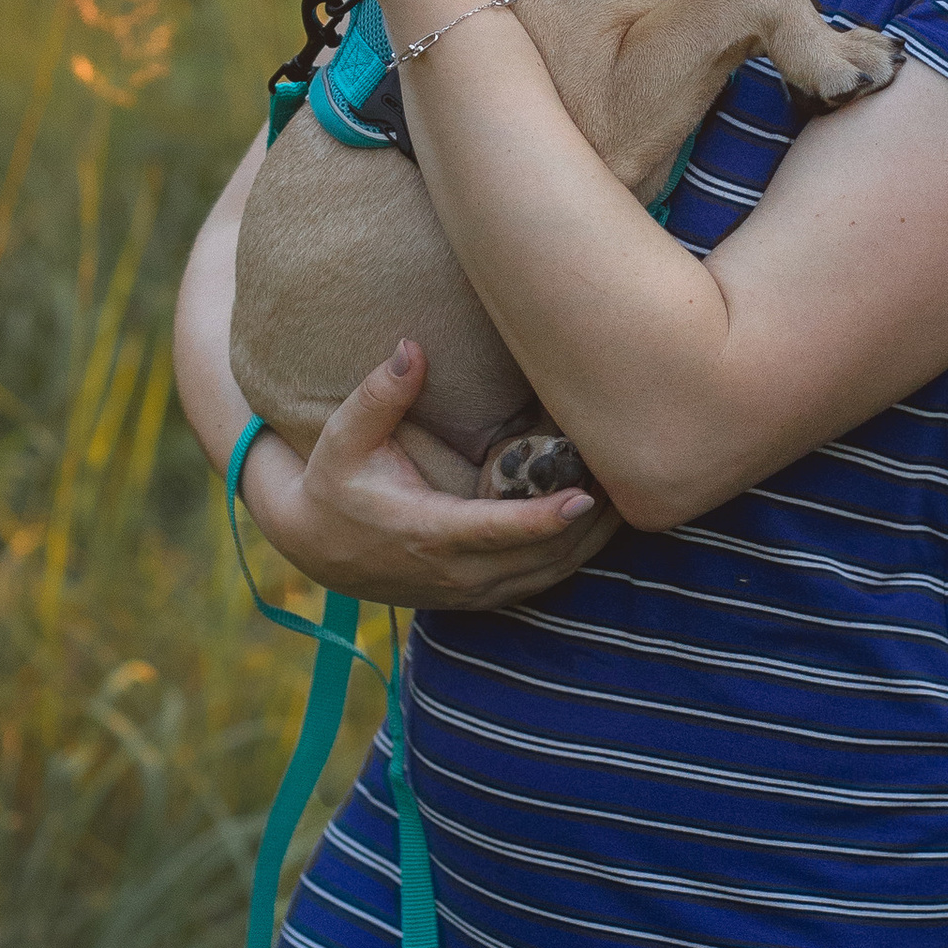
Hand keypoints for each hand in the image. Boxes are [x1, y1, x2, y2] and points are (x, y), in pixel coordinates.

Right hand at [245, 338, 622, 611]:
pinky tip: (599, 522)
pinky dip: (573, 558)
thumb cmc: (335, 482)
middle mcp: (453, 572)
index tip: (586, 496)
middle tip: (629, 477)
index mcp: (426, 533)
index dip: (544, 519)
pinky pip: (539, 584)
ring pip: (548, 577)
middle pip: (540, 559)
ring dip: (590, 544)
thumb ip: (379, 394)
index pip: (497, 531)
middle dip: (589, 527)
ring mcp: (468, 592)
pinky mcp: (477, 598)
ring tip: (627, 496)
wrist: (318, 546)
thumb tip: (412, 349)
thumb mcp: (344, 436)